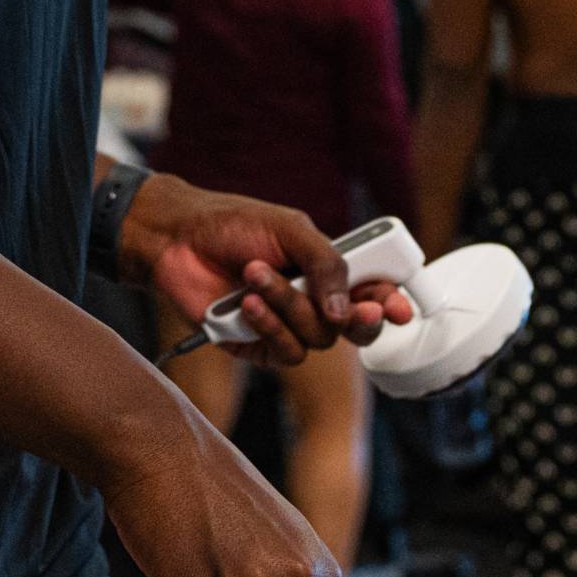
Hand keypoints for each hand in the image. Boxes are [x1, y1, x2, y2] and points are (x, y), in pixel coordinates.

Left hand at [125, 174, 410, 368]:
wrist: (177, 239)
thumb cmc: (234, 225)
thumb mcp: (291, 229)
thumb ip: (328, 263)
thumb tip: (346, 311)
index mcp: (328, 269)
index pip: (372, 292)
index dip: (390, 302)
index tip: (400, 308)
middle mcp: (313, 301)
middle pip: (357, 328)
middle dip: (359, 321)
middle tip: (352, 311)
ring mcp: (287, 326)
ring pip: (318, 339)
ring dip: (290, 306)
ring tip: (255, 273)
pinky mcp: (259, 346)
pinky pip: (284, 352)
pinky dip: (269, 326)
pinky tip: (248, 302)